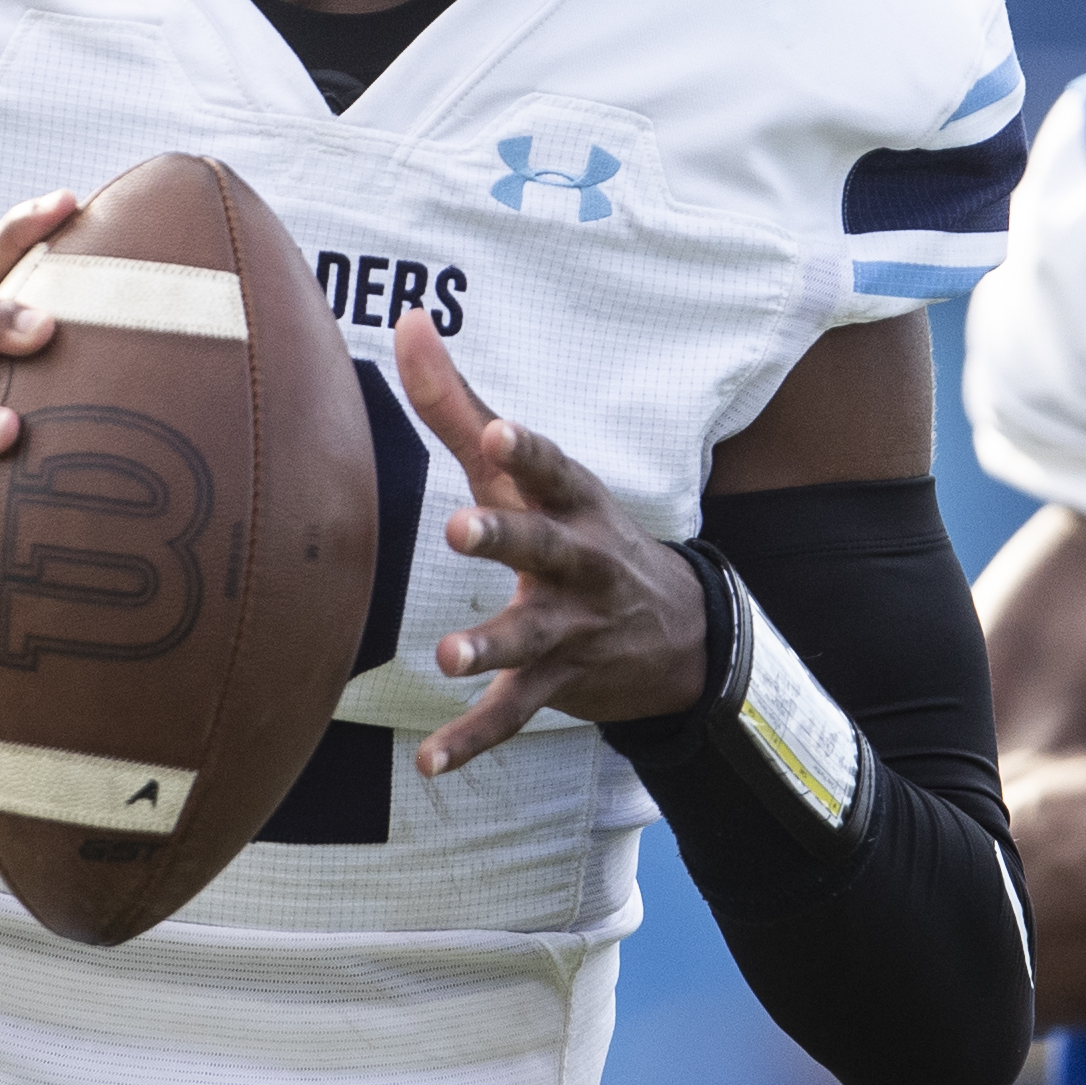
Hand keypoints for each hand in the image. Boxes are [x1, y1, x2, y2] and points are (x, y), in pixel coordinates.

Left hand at [390, 309, 710, 775]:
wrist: (677, 633)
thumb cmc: (573, 531)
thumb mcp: (526, 473)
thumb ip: (459, 405)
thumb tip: (407, 320)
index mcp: (570, 502)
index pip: (549, 470)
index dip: (526, 452)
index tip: (499, 432)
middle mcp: (577, 563)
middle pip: (543, 546)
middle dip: (505, 538)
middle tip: (460, 529)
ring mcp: (571, 628)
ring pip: (530, 638)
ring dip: (490, 647)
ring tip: (448, 657)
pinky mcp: (558, 684)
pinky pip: (514, 715)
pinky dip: (473, 741)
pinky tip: (430, 764)